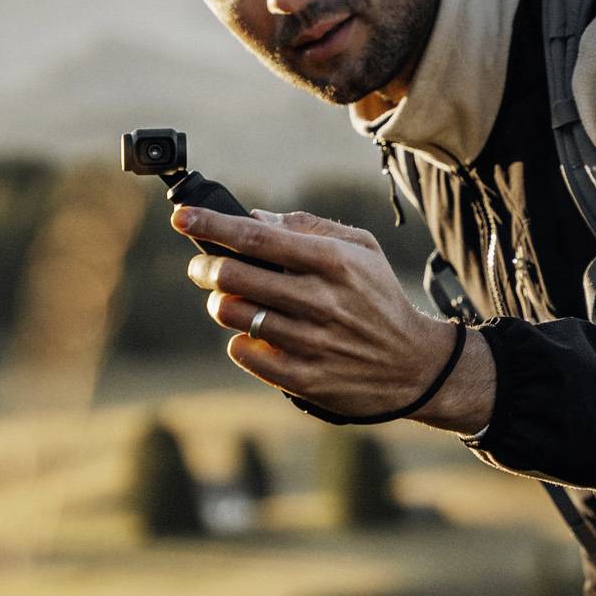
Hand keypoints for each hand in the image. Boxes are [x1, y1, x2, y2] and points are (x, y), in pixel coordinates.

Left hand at [175, 203, 494, 430]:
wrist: (413, 367)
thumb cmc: (379, 299)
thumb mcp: (363, 250)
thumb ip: (310, 228)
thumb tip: (254, 218)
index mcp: (334, 262)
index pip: (258, 238)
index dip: (213, 225)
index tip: (182, 216)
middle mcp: (321, 300)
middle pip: (235, 275)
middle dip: (206, 266)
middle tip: (203, 266)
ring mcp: (310, 342)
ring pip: (233, 313)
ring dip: (221, 302)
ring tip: (232, 301)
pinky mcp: (303, 378)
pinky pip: (243, 351)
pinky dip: (240, 340)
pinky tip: (256, 334)